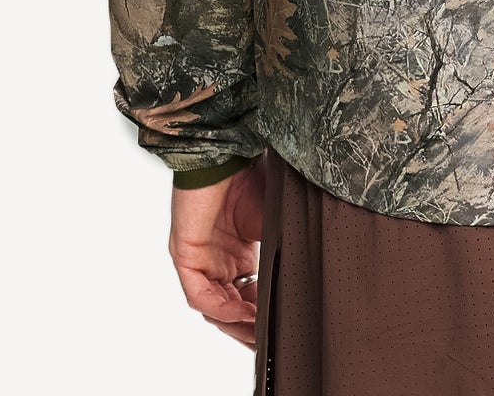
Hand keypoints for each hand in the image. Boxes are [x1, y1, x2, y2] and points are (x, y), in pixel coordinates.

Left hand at [169, 157, 264, 347]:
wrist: (230, 152)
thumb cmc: (253, 176)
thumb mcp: (274, 224)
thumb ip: (283, 253)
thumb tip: (308, 277)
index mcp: (237, 253)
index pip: (247, 295)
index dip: (263, 314)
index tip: (282, 327)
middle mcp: (217, 259)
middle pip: (230, 307)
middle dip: (250, 327)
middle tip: (270, 341)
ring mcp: (200, 258)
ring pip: (215, 306)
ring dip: (236, 323)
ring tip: (259, 333)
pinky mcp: (185, 254)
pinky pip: (200, 294)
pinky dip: (221, 307)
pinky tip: (242, 312)